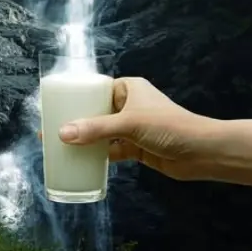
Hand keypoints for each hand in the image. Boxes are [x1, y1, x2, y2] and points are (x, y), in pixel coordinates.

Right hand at [55, 77, 215, 180]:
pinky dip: (98, 156)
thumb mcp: (128, 124)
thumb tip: (61, 134)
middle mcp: (130, 105)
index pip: (96, 89)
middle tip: (51, 129)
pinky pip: (112, 150)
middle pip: (96, 112)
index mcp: (129, 88)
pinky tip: (81, 162)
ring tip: (60, 146)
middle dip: (76, 122)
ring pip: (103, 133)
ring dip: (86, 140)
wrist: (201, 152)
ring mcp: (133, 128)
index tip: (55, 106)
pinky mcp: (137, 148)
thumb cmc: (168, 126)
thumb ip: (95, 130)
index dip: (76, 97)